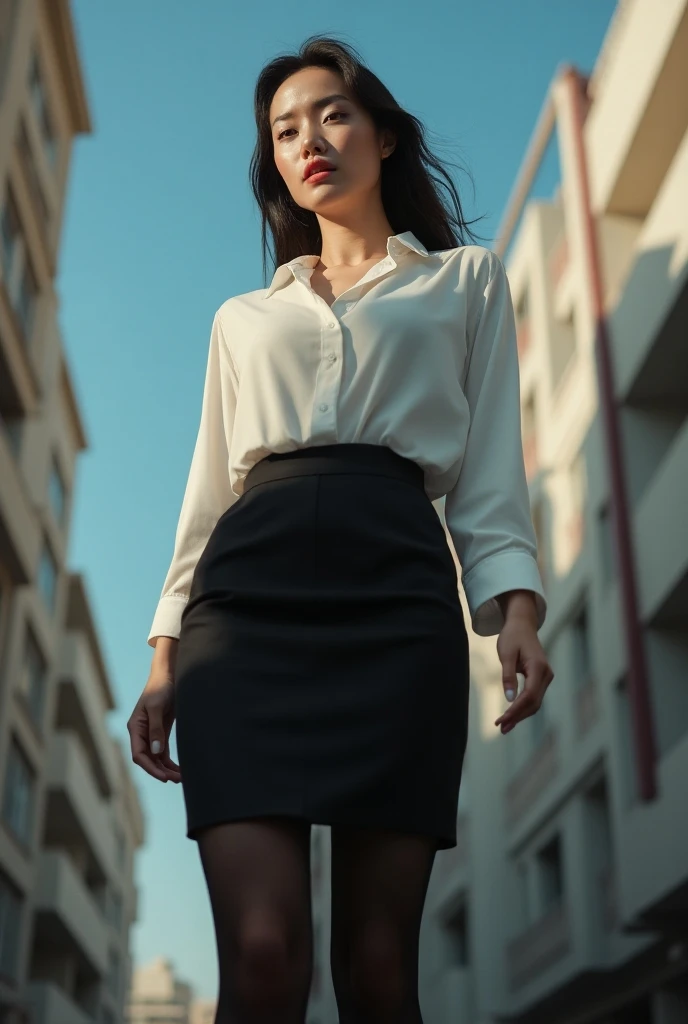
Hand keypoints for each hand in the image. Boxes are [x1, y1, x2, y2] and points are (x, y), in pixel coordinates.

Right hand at [127, 665, 181, 782]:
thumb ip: (155, 729)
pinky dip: (170, 762)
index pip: (138, 754)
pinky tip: (180, 770)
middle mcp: (141, 733)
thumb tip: (155, 752)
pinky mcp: (161, 732)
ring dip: (166, 769)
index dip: (150, 768)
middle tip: (177, 779)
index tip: (163, 777)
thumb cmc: (160, 687)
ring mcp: (151, 734)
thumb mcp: (156, 707)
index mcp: (135, 728)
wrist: (170, 674)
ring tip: (181, 778)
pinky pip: (163, 753)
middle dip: (160, 771)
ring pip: (156, 759)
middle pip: (148, 759)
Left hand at [494, 611, 553, 735]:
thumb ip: (508, 675)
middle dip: (518, 717)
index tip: (501, 720)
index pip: (529, 695)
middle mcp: (546, 674)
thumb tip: (509, 699)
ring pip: (535, 702)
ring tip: (504, 727)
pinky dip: (523, 707)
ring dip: (520, 715)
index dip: (515, 710)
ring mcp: (546, 677)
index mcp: (538, 667)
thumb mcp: (506, 653)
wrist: (522, 624)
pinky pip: (534, 697)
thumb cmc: (512, 636)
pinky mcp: (541, 679)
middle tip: (500, 728)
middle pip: (534, 702)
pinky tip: (511, 716)